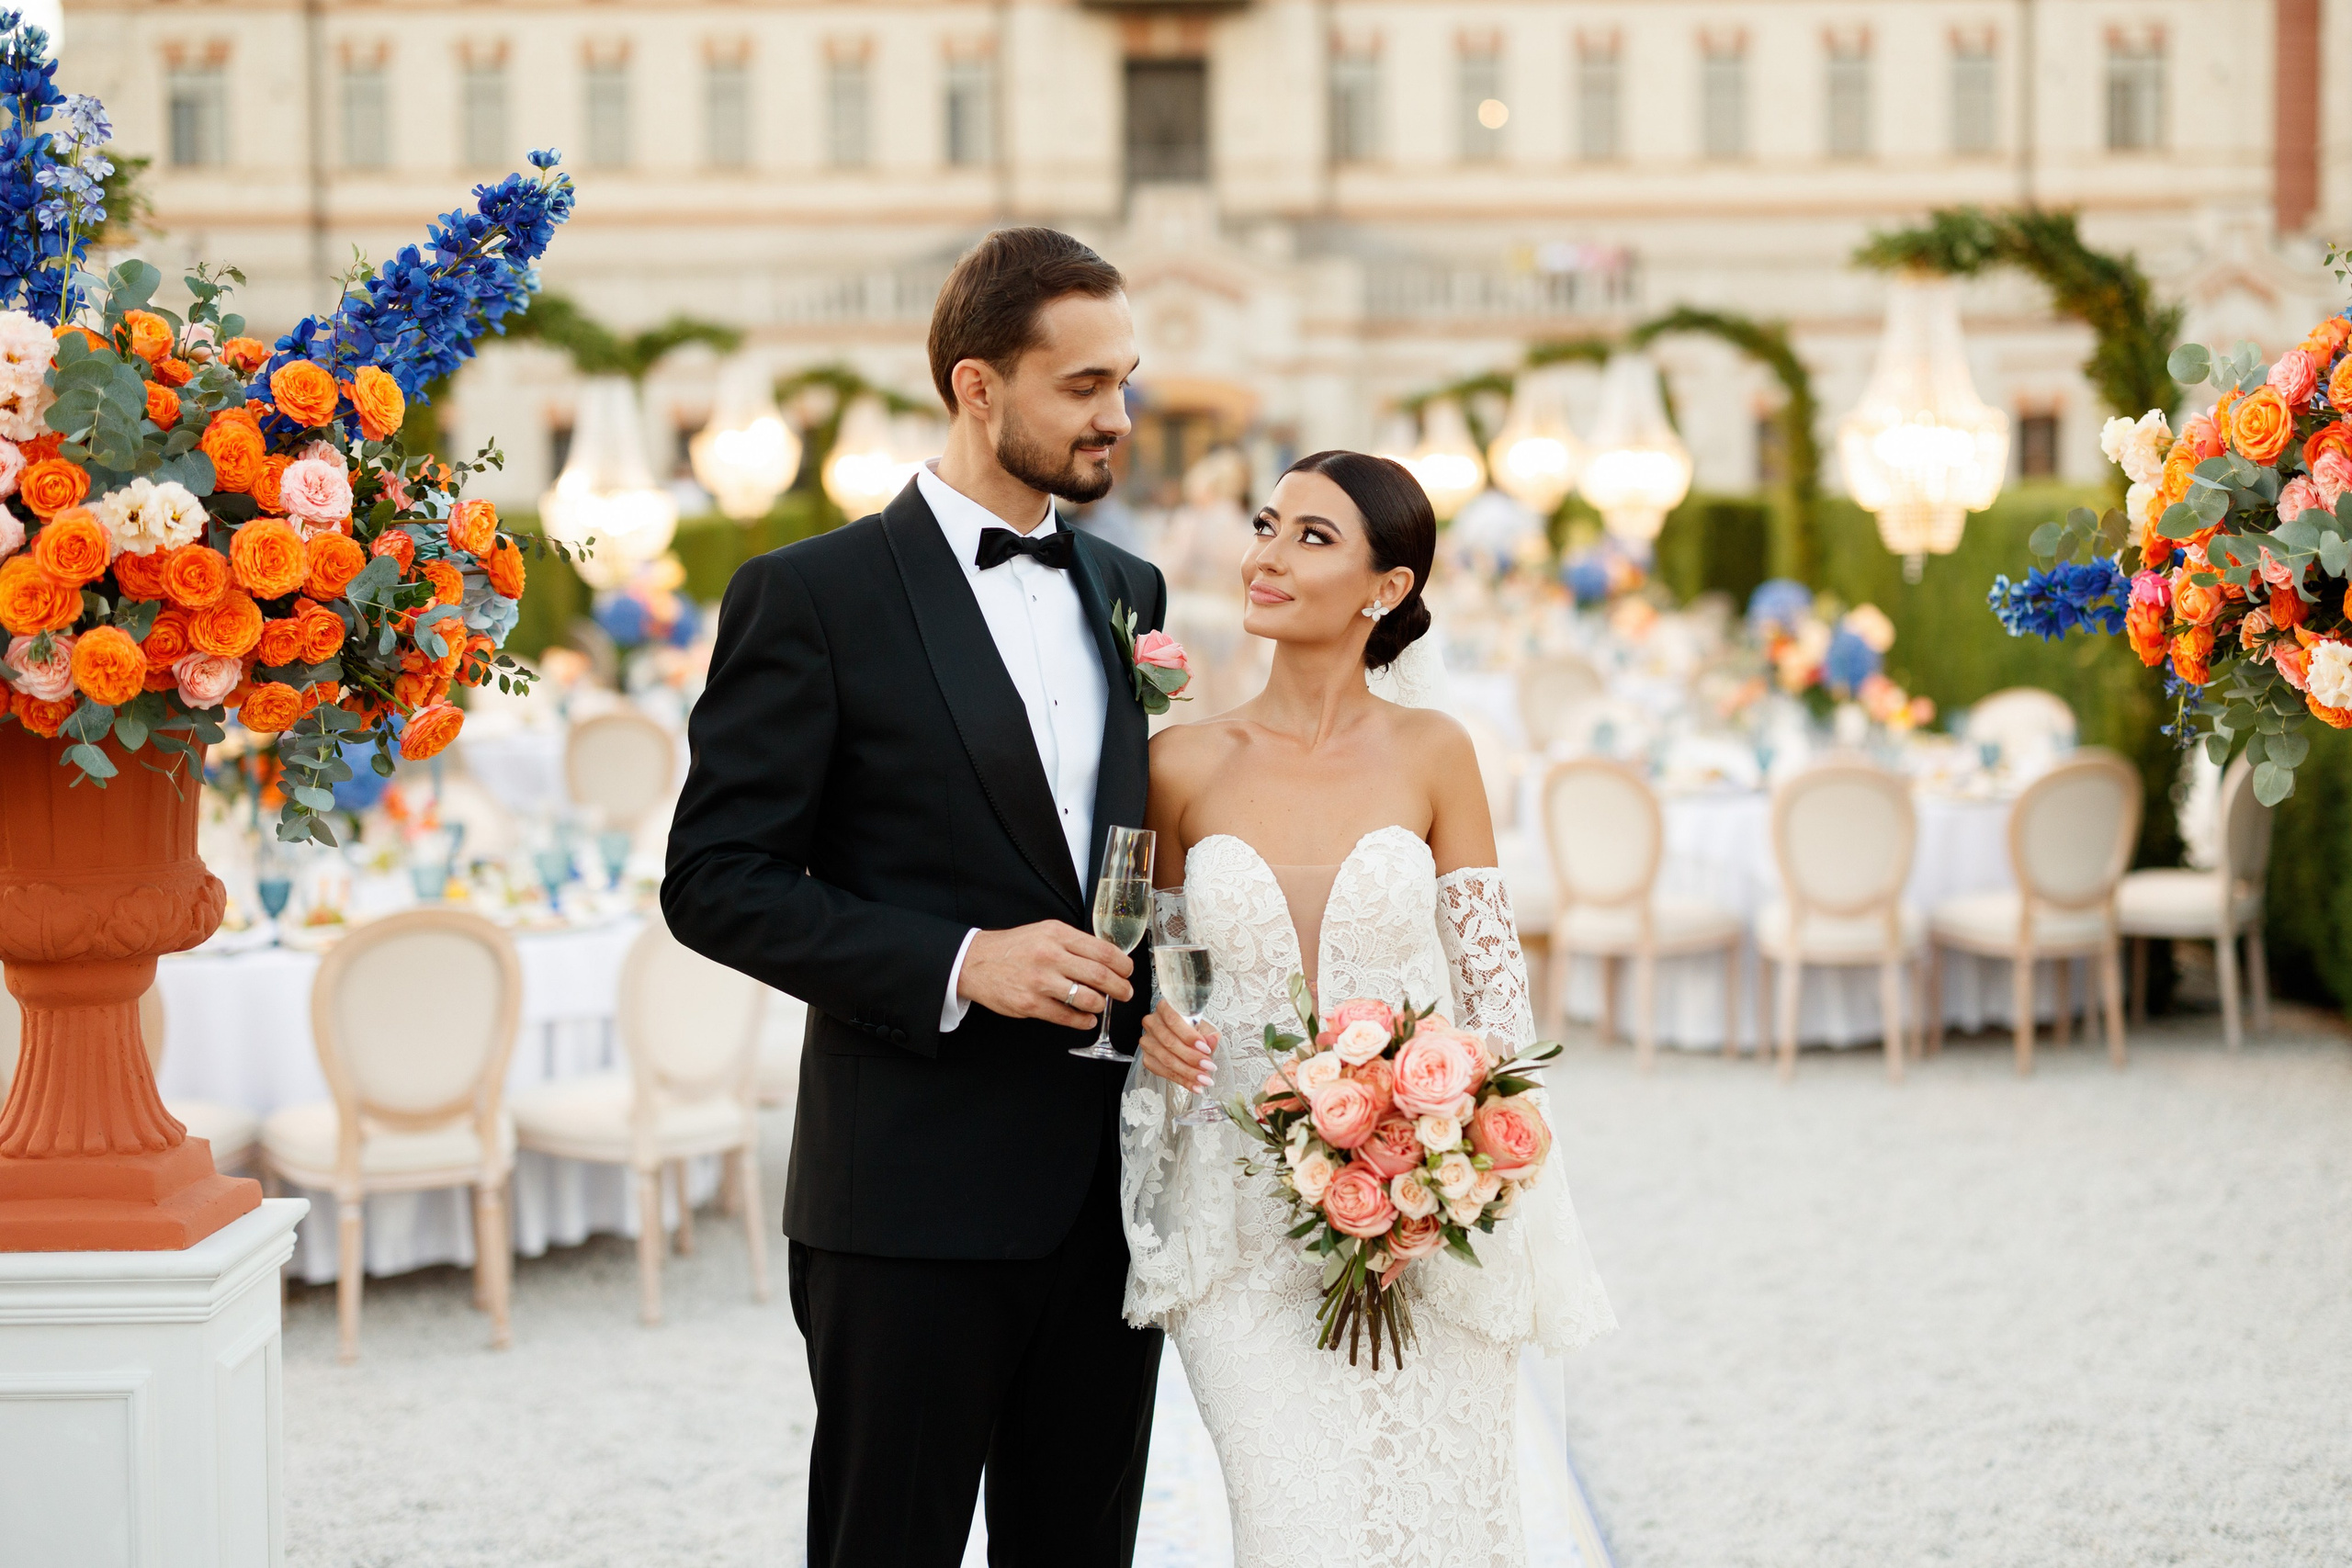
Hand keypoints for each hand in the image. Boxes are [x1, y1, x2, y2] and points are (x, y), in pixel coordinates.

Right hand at [957, 921, 1133, 1028]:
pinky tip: (1086, 1019)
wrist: (975, 962)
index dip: (1123, 965)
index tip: (1128, 972)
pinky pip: (1067, 1017)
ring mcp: (1040, 982)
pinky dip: (1083, 1021)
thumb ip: (1074, 943)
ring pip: (1087, 998)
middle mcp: (1050, 956)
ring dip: (1101, 1005)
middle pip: (1100, 975)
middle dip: (1120, 988)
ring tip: (1101, 1005)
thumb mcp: (1045, 932)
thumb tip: (1108, 959)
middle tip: (1126, 993)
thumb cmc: (1015, 947)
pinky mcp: (1030, 1004)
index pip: (1103, 951)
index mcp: (1057, 935)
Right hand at [1140, 999, 1217, 1092]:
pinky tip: (1194, 1085)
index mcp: (1165, 1008)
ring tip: (1205, 1080)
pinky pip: (1164, 1072)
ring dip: (1188, 1072)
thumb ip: (1208, 1034)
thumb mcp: (1203, 1027)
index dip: (1189, 1036)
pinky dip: (1181, 1080)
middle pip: (1169, 1042)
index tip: (1206, 1049)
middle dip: (1191, 1057)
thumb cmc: (1192, 1028)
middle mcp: (1152, 1023)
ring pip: (1166, 1059)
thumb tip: (1213, 1039)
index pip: (1173, 1020)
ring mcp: (1147, 1041)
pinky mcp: (1147, 1058)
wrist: (1181, 1036)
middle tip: (1209, 1067)